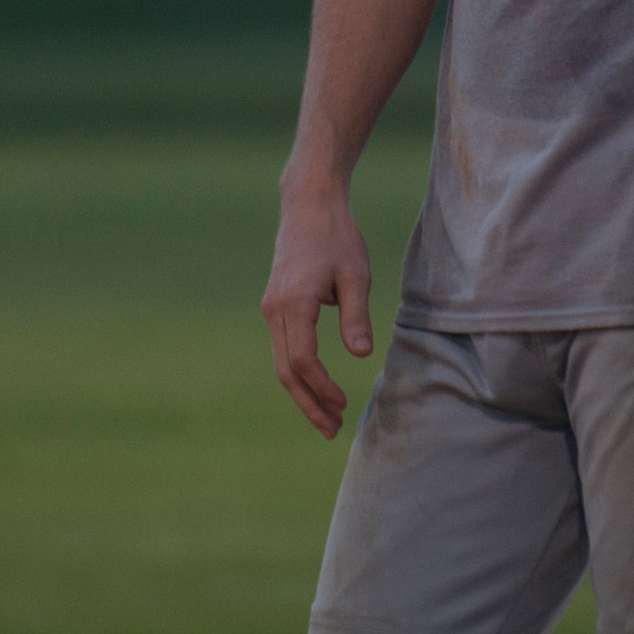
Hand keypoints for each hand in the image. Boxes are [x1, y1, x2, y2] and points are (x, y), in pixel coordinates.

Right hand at [262, 193, 373, 437]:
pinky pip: (283, 347)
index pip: (303, 361)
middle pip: (286, 370)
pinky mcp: (275, 305)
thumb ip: (356, 316)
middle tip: (332, 428)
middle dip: (309, 403)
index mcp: (294, 304)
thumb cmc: (337, 237)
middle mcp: (275, 310)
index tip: (344, 405)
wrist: (309, 205)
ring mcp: (271, 308)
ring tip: (327, 416)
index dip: (323, 388)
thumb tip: (361, 355)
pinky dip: (297, 372)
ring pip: (281, 362)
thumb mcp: (356, 275)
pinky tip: (316, 386)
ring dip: (302, 392)